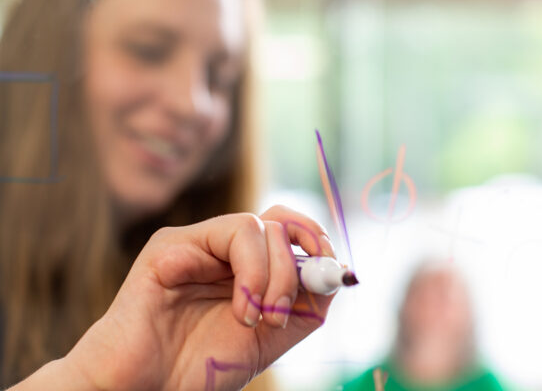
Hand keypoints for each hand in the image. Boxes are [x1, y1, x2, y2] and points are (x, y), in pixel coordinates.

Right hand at [15, 206, 335, 390]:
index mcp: (245, 265)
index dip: (317, 240)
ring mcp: (196, 243)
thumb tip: (338, 271)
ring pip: (256, 226)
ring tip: (252, 319)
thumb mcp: (271, 334)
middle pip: (278, 223)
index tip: (333, 271)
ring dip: (270, 277)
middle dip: (293, 269)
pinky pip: (227, 234)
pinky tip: (238, 312)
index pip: (288, 229)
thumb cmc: (202, 363)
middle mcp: (222, 249)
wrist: (148, 386)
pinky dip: (248, 275)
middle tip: (280, 315)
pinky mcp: (171, 244)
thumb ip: (306, 303)